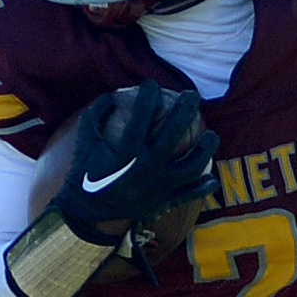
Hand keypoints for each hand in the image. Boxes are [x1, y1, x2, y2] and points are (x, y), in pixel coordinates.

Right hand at [53, 80, 216, 238]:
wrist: (86, 212)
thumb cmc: (85, 173)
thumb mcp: (85, 140)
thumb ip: (96, 113)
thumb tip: (112, 94)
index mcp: (127, 148)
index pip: (143, 112)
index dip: (148, 93)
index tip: (151, 84)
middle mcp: (147, 164)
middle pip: (175, 130)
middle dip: (186, 108)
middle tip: (193, 96)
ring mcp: (159, 184)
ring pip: (192, 163)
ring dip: (206, 148)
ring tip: (212, 136)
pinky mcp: (163, 200)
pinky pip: (189, 194)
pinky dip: (203, 186)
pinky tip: (210, 177)